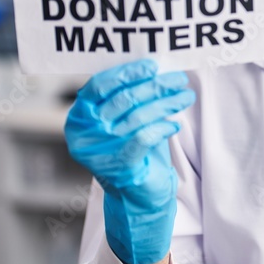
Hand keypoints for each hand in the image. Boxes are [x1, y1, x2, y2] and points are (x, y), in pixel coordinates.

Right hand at [64, 59, 195, 263]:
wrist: (136, 198)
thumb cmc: (131, 152)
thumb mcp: (122, 122)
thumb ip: (127, 98)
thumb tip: (155, 70)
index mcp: (78, 119)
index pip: (99, 86)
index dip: (127, 73)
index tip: (153, 66)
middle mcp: (83, 134)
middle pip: (123, 99)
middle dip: (155, 86)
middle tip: (179, 78)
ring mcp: (99, 151)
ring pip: (138, 116)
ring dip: (166, 103)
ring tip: (185, 96)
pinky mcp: (119, 166)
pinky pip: (144, 137)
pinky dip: (162, 127)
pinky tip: (175, 123)